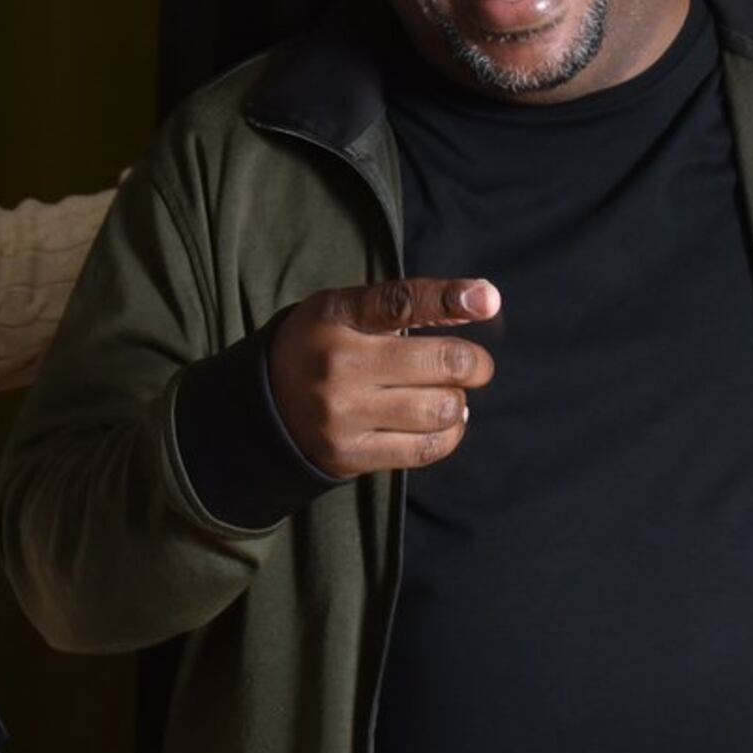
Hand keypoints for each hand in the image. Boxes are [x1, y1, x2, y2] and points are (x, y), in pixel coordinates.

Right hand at [265, 277, 501, 480]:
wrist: (264, 407)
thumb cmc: (324, 347)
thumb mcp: (349, 311)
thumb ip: (409, 305)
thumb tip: (481, 302)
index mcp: (336, 316)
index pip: (401, 302)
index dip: (449, 299)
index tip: (488, 300)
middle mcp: (338, 364)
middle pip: (439, 363)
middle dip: (473, 364)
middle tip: (475, 366)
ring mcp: (343, 413)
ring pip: (441, 409)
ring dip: (458, 401)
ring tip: (447, 395)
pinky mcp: (351, 454)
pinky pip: (426, 448)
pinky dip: (450, 433)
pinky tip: (444, 422)